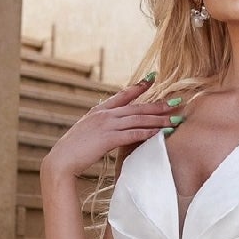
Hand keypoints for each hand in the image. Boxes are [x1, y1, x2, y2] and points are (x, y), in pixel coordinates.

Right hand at [40, 77, 175, 182]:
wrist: (61, 160)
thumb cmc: (73, 151)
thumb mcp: (86, 133)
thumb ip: (99, 127)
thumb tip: (109, 129)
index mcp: (99, 111)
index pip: (123, 95)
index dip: (139, 86)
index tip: (153, 78)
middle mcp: (104, 114)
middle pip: (137, 107)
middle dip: (158, 105)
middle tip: (176, 102)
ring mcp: (106, 125)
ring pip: (138, 119)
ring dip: (159, 120)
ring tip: (175, 119)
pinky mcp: (108, 139)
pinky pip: (132, 134)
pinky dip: (148, 133)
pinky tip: (160, 133)